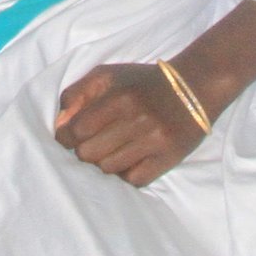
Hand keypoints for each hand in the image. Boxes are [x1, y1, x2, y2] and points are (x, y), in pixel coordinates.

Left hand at [53, 62, 207, 185]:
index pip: (76, 130)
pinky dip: (126, 173)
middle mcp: (137, 120)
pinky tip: (128, 160)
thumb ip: (78, 94)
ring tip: (112, 149)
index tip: (70, 136)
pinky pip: (133, 180)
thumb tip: (60, 123)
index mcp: (119, 97)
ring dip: (104, 161)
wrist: (194, 87)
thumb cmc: (143, 82)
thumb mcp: (107, 75)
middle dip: (84, 150)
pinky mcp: (168, 158)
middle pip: (88, 154)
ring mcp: (154, 142)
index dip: (66, 136)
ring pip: (107, 169)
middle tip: (93, 142)